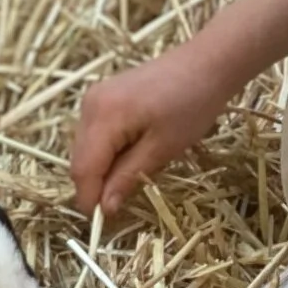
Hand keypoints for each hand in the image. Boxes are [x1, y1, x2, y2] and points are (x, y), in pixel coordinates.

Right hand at [73, 42, 237, 217]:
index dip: (90, 200)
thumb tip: (105, 208)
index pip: (83, 169)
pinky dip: (106, 152)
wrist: (207, 62)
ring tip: (130, 180)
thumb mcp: (163, 148)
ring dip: (101, 170)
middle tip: (120, 207)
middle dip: (94, 186)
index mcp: (103, 116)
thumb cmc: (192, 104)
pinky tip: (130, 157)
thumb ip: (128, 177)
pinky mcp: (104, 95)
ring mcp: (94, 97)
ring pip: (85, 148)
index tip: (104, 224)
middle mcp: (89, 104)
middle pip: (80, 159)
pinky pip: (95, 133)